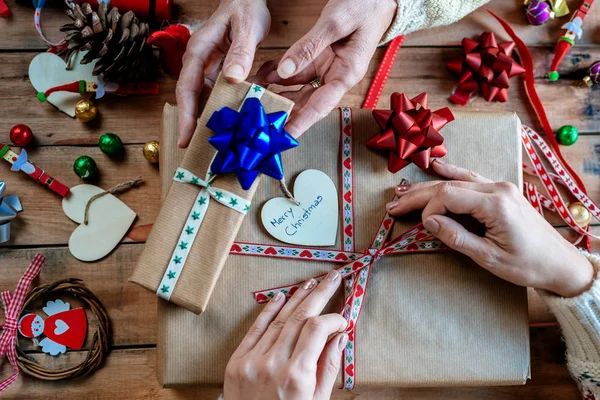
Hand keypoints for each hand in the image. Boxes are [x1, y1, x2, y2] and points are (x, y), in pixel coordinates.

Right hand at [176, 0, 270, 147]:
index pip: (187, 87)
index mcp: (199, 51)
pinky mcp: (219, 71)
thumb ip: (241, 52)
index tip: (186, 136)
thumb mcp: (246, 27)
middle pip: (191, 97)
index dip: (186, 114)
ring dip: (207, 119)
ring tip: (212, 143)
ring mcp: (208, 67)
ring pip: (203, 98)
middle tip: (196, 149)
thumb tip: (233, 78)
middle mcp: (199, 61)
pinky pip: (217, 93)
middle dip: (192, 123)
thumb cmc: (245, 8)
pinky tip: (229, 124)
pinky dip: (221, 108)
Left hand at [224, 270, 347, 398]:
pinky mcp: (237, 361)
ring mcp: (252, 361)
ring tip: (311, 283)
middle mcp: (274, 364)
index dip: (333, 318)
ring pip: (279, 319)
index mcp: (297, 376)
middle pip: (300, 317)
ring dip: (297, 297)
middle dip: (319, 294)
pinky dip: (269, 310)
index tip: (343, 318)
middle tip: (333, 277)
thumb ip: (329, 367)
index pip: (318, 329)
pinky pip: (255, 328)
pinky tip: (281, 296)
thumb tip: (341, 336)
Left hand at [253, 0, 396, 136]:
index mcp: (347, 73)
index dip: (302, 122)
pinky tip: (263, 76)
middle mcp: (336, 76)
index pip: (321, 106)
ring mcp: (327, 69)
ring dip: (277, 93)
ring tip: (255, 97)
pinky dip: (279, 74)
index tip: (285, 135)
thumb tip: (285, 71)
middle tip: (261, 122)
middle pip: (307, 102)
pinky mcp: (319, 59)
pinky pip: (297, 73)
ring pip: (298, 89)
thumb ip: (309, 47)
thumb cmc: (364, 6)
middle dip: (284, 112)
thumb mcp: (335, 23)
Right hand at [386, 160, 593, 297]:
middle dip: (418, 195)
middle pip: (448, 185)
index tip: (423, 228)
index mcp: (495, 204)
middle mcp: (497, 189)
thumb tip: (428, 221)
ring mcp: (501, 187)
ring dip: (429, 186)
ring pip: (457, 180)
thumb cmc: (527, 265)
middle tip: (392, 205)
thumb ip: (456, 237)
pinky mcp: (502, 191)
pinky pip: (471, 178)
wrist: (560, 263)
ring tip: (403, 191)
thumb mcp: (489, 257)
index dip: (428, 209)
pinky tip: (436, 167)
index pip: (448, 196)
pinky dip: (451, 173)